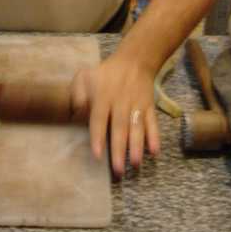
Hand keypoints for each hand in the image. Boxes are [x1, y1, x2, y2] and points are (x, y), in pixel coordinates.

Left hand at [71, 51, 159, 176]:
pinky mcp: (149, 107)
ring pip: (137, 128)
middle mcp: (120, 102)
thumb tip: (76, 111)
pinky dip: (155, 136)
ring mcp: (137, 105)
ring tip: (136, 164)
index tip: (97, 154)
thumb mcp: (85, 76)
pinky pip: (153, 122)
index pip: (99, 119)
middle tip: (118, 170)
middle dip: (119, 150)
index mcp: (103, 96)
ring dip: (137, 146)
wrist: (134, 61)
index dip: (98, 136)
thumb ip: (77, 94)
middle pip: (119, 128)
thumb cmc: (105, 74)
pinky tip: (155, 151)